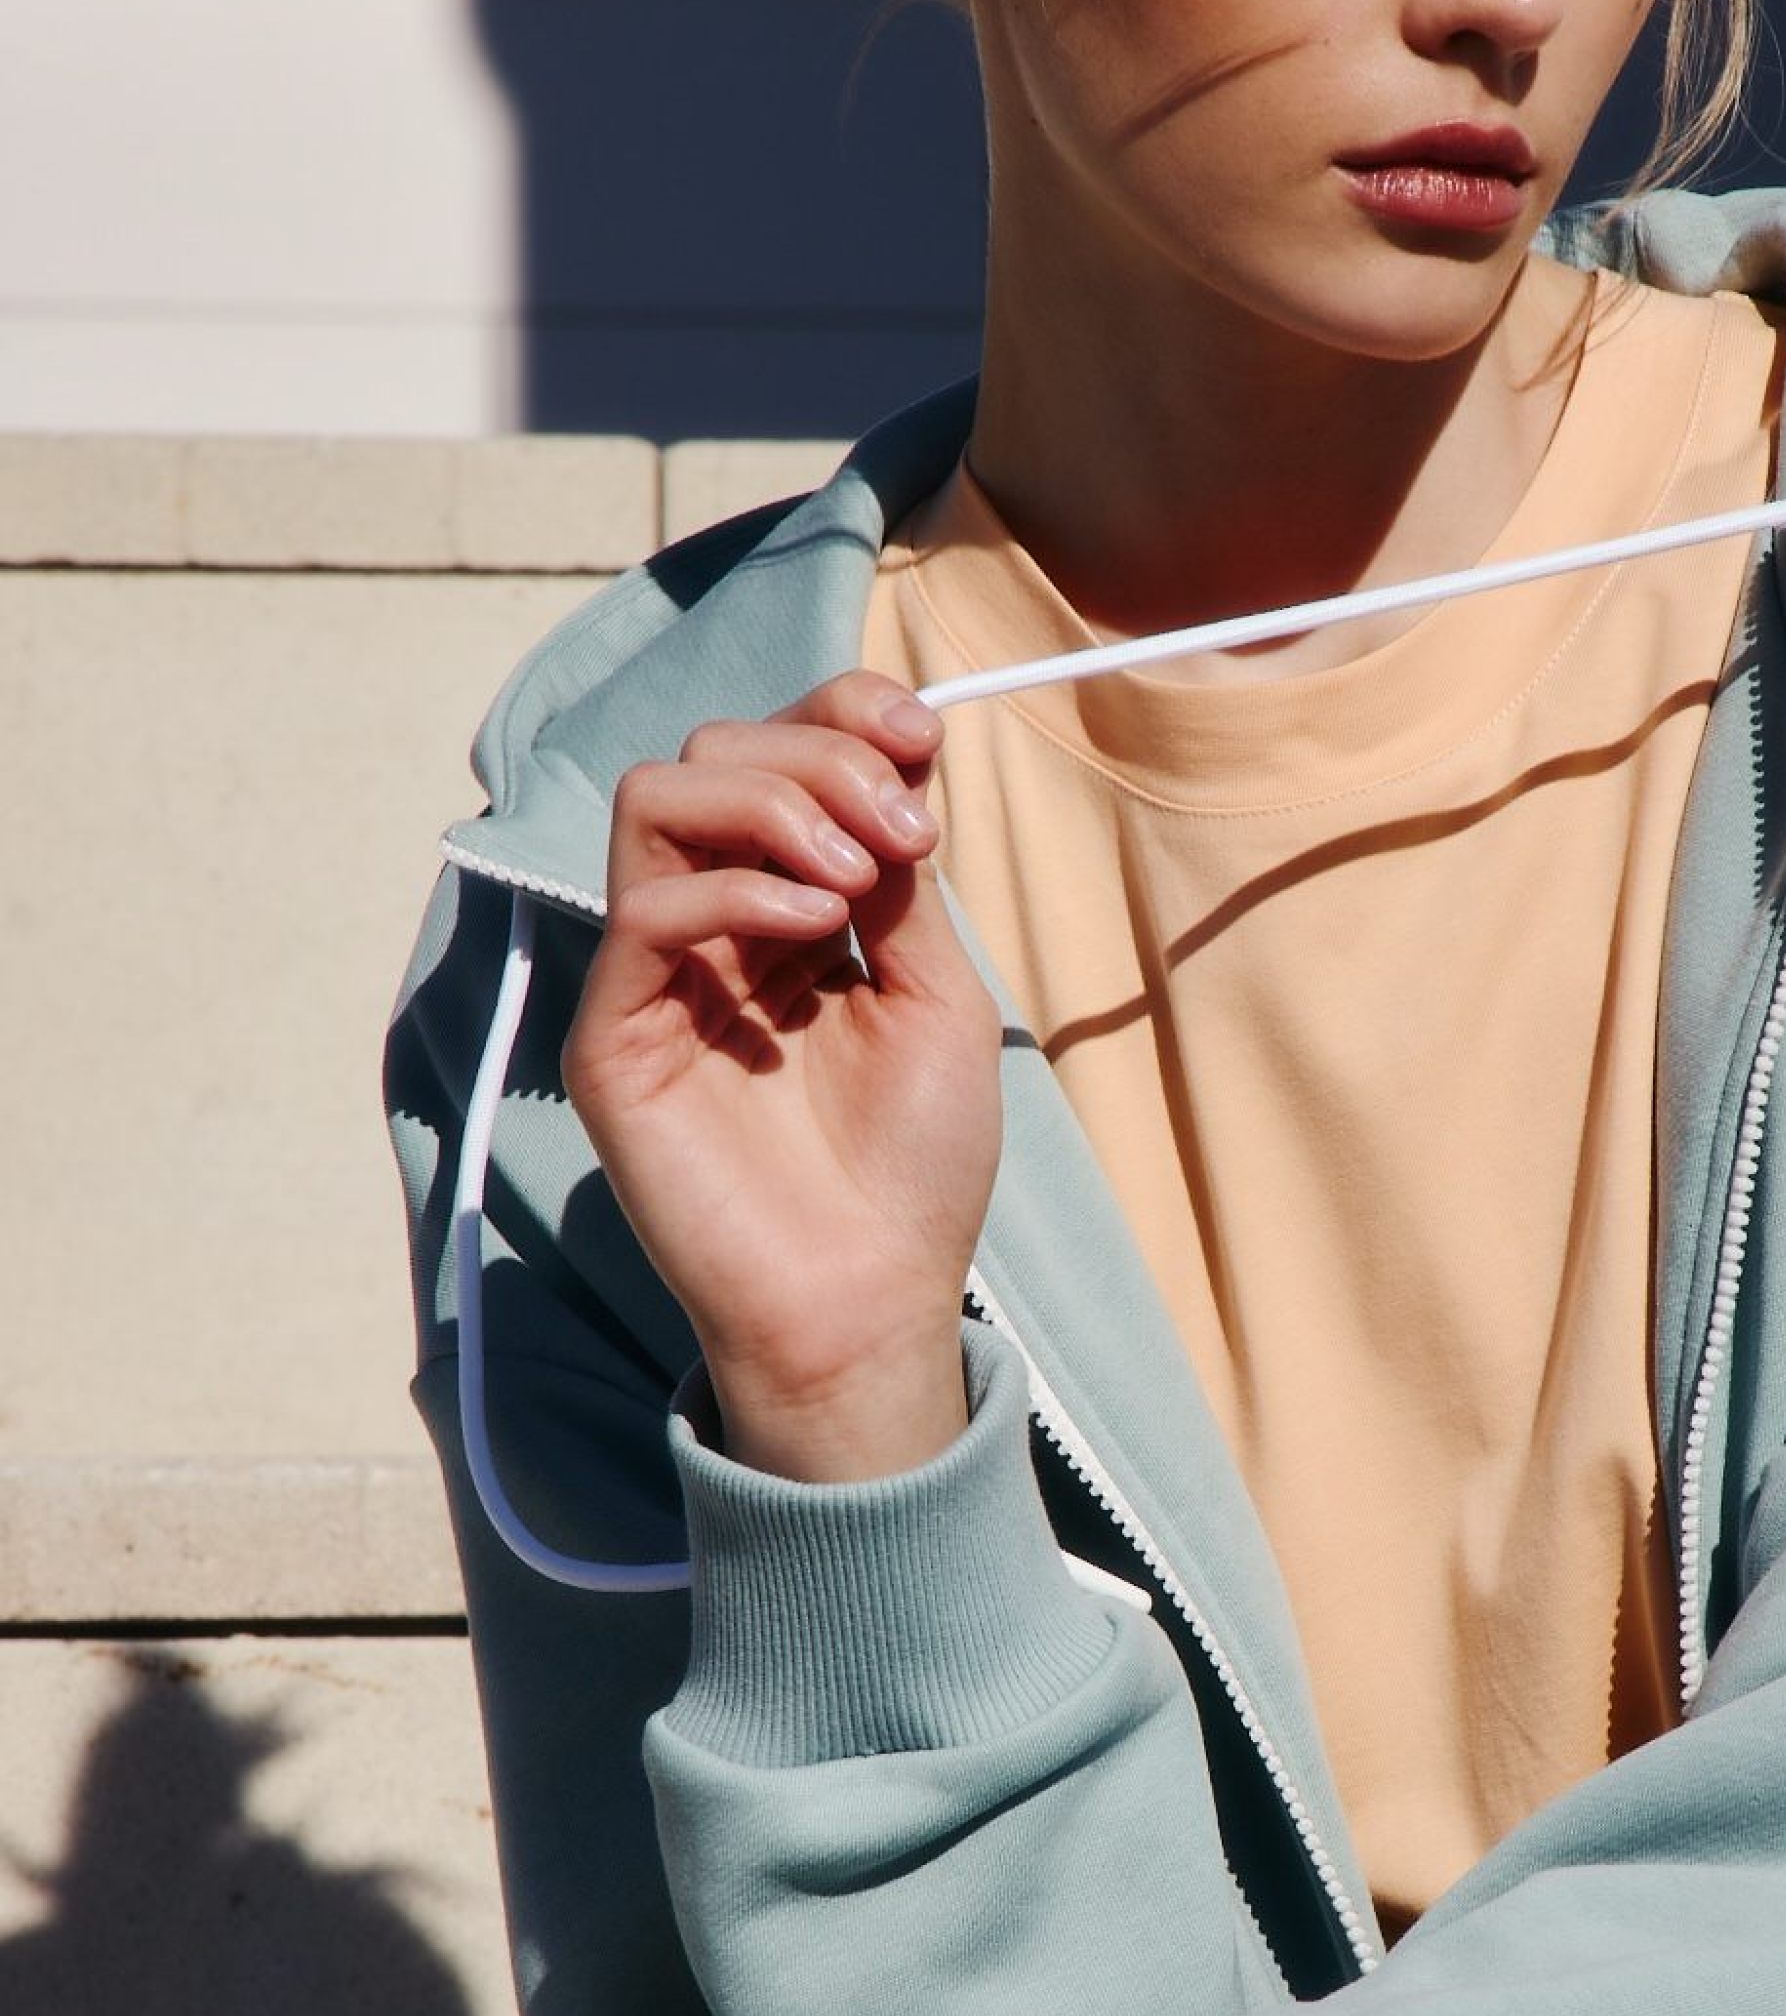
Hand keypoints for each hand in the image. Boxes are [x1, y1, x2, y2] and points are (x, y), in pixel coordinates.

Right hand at [562, 670, 1003, 1481]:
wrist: (871, 1301)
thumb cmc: (913, 1168)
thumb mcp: (938, 995)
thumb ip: (903, 880)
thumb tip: (893, 763)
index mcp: (794, 909)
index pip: (782, 754)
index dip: (844, 714)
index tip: (923, 740)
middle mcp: (716, 926)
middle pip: (716, 752)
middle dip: (821, 760)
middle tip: (900, 837)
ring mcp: (658, 976)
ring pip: (657, 796)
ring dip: (772, 802)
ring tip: (855, 879)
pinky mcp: (616, 1036)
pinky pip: (644, 906)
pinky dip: (737, 887)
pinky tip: (819, 930)